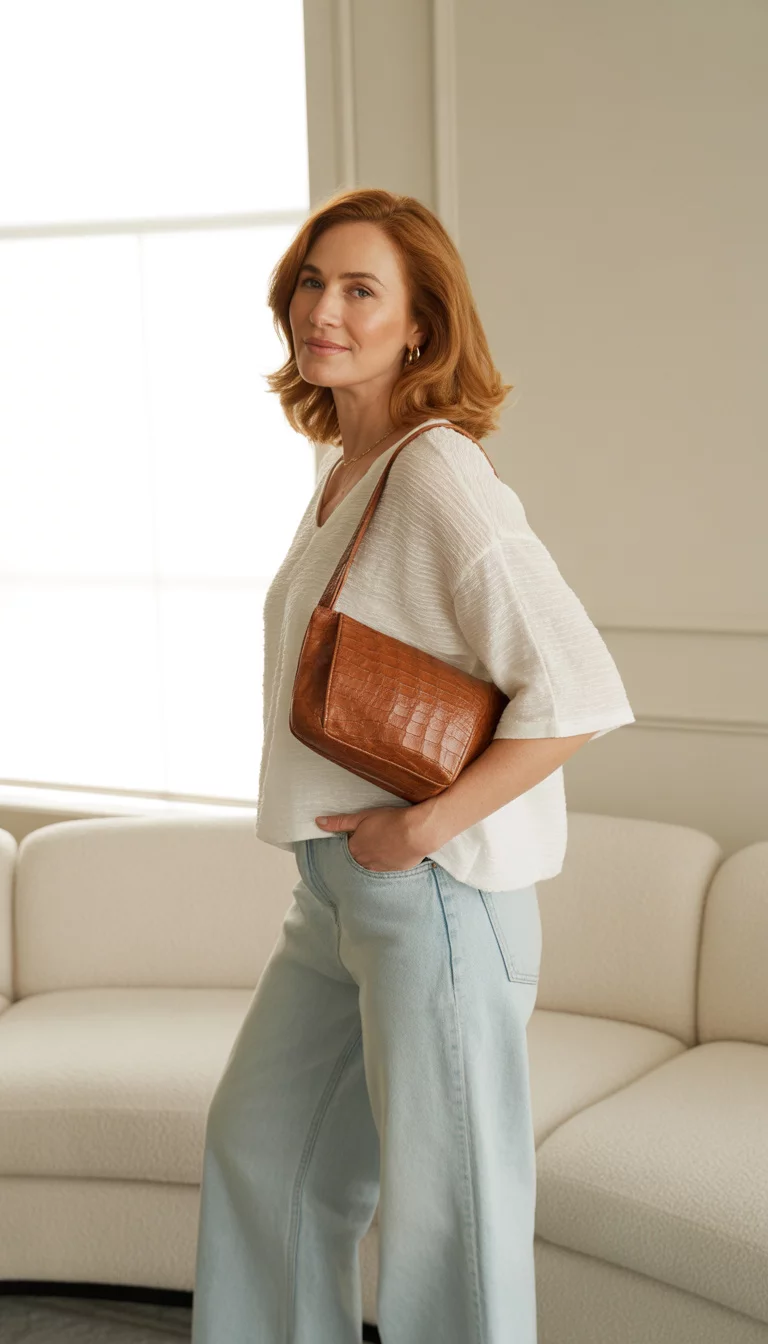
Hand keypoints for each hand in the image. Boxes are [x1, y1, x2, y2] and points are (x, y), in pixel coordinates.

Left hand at [314, 806, 432, 871]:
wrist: (417, 832)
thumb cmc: (390, 821)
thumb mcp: (362, 817)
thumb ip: (339, 822)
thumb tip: (318, 822)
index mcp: (355, 848)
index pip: (346, 848)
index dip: (350, 841)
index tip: (356, 834)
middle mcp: (365, 861)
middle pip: (357, 858)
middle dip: (360, 850)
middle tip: (369, 839)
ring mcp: (381, 867)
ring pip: (370, 864)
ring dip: (372, 857)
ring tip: (380, 845)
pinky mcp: (395, 869)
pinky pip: (385, 867)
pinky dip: (386, 860)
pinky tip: (391, 851)